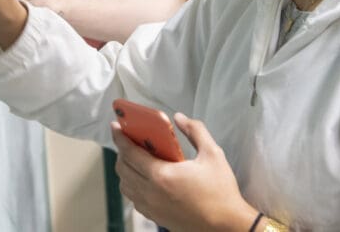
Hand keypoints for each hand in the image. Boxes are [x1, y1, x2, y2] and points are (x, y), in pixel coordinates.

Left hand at [111, 113, 258, 231]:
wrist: (225, 225)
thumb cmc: (220, 192)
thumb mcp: (212, 154)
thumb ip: (195, 131)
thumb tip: (180, 118)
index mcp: (162, 175)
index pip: (130, 153)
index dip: (120, 137)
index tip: (115, 127)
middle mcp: (151, 193)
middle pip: (123, 169)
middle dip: (121, 151)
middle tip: (128, 140)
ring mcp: (151, 207)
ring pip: (125, 186)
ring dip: (125, 169)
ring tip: (134, 157)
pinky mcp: (155, 217)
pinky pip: (134, 199)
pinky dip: (132, 186)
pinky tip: (144, 178)